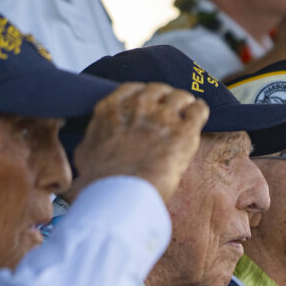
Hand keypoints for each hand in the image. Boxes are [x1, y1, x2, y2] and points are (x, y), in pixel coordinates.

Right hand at [72, 83, 207, 201]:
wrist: (118, 196)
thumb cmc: (100, 181)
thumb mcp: (86, 151)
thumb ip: (96, 136)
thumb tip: (96, 140)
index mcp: (112, 109)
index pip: (133, 89)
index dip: (143, 96)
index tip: (149, 104)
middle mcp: (137, 106)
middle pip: (159, 89)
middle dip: (165, 98)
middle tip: (169, 111)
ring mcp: (161, 117)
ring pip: (181, 96)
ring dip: (184, 104)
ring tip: (186, 113)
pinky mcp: (183, 132)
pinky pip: (198, 110)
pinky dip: (199, 112)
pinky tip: (198, 118)